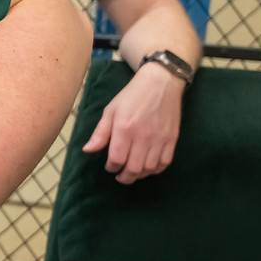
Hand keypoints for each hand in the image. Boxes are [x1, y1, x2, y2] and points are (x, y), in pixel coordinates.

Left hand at [82, 66, 183, 183]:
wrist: (160, 84)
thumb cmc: (131, 96)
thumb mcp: (110, 111)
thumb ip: (100, 133)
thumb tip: (88, 150)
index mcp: (124, 129)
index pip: (117, 158)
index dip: (111, 167)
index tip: (109, 167)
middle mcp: (143, 136)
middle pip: (134, 168)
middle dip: (125, 177)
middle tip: (120, 176)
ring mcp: (160, 139)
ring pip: (149, 168)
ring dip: (140, 175)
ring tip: (133, 173)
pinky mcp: (172, 139)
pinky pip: (165, 162)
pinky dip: (156, 170)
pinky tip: (148, 168)